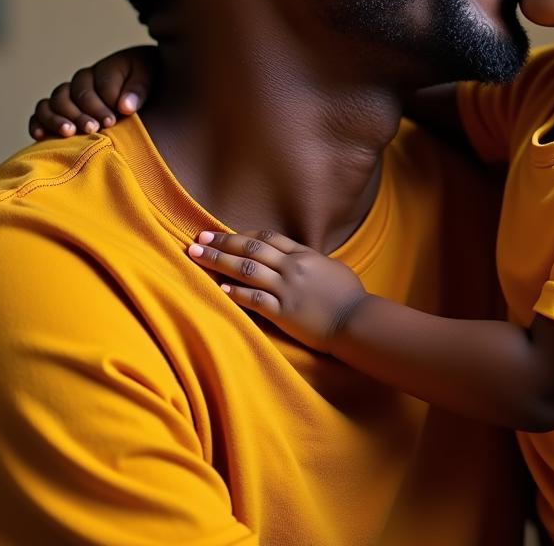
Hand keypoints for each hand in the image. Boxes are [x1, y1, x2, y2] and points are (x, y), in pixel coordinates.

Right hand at [29, 46, 156, 138]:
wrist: (150, 81)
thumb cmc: (150, 78)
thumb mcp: (149, 76)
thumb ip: (138, 89)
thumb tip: (124, 107)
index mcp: (104, 69)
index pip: (96, 87)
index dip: (102, 104)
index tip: (112, 120)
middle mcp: (83, 81)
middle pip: (71, 95)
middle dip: (81, 113)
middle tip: (94, 128)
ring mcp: (69, 95)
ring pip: (53, 103)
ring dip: (58, 118)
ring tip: (69, 133)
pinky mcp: (60, 111)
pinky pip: (41, 113)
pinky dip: (38, 123)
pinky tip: (41, 135)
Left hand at [188, 230, 367, 351]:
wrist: (357, 320)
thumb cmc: (349, 296)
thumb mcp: (331, 268)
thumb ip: (310, 261)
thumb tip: (295, 258)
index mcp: (304, 254)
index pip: (268, 237)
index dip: (242, 233)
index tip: (222, 232)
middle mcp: (293, 267)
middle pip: (251, 249)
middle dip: (222, 242)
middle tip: (199, 237)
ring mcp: (287, 289)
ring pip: (247, 270)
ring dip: (219, 261)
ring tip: (197, 256)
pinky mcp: (284, 312)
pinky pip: (255, 299)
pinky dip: (236, 293)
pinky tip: (219, 288)